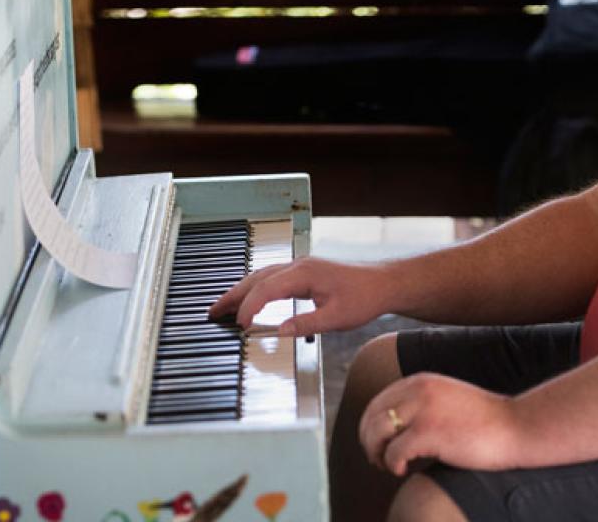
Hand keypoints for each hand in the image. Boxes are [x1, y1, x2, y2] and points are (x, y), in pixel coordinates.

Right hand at [207, 257, 392, 335]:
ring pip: (261, 275)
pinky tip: (250, 298)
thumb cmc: (365, 297)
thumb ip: (306, 325)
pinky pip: (271, 277)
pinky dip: (255, 287)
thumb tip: (279, 332)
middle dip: (232, 295)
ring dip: (241, 290)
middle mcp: (298, 265)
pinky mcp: (304, 272)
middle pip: (256, 278)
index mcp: (303, 274)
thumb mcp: (336, 318)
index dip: (249, 308)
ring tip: (223, 306)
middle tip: (213, 311)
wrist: (384, 283)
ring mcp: (300, 266)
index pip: (266, 290)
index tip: (239, 325)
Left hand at [359, 373, 523, 476]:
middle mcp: (418, 390)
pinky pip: (393, 452)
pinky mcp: (429, 432)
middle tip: (377, 459)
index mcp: (420, 381)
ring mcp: (423, 410)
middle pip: (372, 416)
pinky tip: (403, 470)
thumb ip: (421, 403)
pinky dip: (392, 464)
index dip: (370, 426)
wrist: (517, 426)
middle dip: (368, 440)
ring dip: (376, 453)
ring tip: (387, 465)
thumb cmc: (486, 421)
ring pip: (376, 432)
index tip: (377, 444)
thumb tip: (392, 424)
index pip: (378, 402)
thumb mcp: (447, 399)